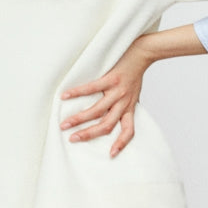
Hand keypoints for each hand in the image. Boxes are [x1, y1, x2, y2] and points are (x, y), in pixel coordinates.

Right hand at [59, 37, 152, 157]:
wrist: (143, 53)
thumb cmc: (135, 73)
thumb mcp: (134, 94)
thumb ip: (124, 105)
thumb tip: (113, 114)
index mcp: (130, 107)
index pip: (129, 130)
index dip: (121, 143)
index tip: (111, 154)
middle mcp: (123, 102)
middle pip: (106, 125)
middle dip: (89, 134)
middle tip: (72, 139)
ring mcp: (117, 91)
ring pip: (97, 111)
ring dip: (79, 119)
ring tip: (64, 124)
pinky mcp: (110, 78)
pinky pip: (91, 88)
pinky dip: (77, 93)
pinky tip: (65, 96)